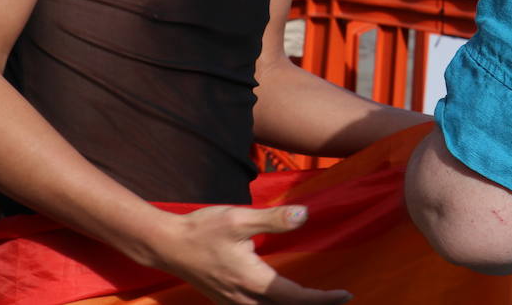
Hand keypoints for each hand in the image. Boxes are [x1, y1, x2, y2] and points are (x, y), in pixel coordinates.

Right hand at [148, 204, 350, 304]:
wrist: (167, 244)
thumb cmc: (202, 229)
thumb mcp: (239, 219)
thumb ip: (273, 219)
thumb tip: (305, 215)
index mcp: (253, 281)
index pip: (296, 297)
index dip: (323, 300)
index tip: (345, 295)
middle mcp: (244, 299)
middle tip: (336, 299)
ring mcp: (233, 303)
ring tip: (313, 300)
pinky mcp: (225, 301)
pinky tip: (280, 299)